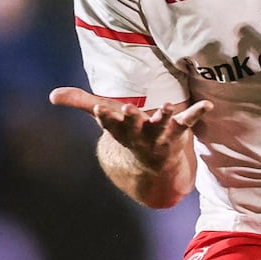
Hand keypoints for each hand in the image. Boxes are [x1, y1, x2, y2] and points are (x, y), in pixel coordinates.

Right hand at [49, 87, 210, 171]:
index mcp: (120, 128)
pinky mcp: (178, 132)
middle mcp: (139, 133)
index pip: (110, 122)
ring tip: (169, 106)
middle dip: (132, 118)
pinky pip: (189, 122)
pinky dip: (198, 113)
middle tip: (129, 108)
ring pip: (161, 125)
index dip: (106, 116)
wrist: (151, 165)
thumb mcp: (105, 116)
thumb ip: (81, 102)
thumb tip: (52, 94)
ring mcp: (160, 134)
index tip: (101, 108)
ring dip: (164, 116)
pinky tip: (208, 104)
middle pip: (134, 125)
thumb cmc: (126, 132)